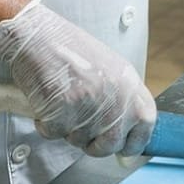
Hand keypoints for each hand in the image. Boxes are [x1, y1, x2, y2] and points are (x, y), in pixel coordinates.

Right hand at [0, 0, 155, 156]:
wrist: (37, 36)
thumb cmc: (71, 50)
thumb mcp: (111, 69)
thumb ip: (123, 99)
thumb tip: (125, 135)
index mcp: (129, 84)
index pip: (146, 124)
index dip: (134, 141)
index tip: (124, 147)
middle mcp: (114, 97)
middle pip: (111, 144)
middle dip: (94, 144)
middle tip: (81, 127)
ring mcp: (89, 106)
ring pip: (80, 142)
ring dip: (68, 130)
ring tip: (62, 101)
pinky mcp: (62, 112)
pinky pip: (54, 134)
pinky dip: (46, 123)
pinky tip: (47, 100)